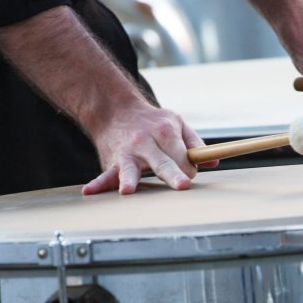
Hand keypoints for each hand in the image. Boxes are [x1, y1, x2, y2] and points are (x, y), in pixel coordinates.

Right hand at [82, 102, 218, 194]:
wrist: (114, 110)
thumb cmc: (151, 121)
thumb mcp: (176, 122)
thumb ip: (195, 142)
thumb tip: (213, 161)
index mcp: (165, 131)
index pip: (182, 155)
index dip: (188, 168)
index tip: (188, 175)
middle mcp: (145, 142)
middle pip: (162, 161)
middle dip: (173, 173)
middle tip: (183, 185)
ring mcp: (127, 153)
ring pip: (130, 169)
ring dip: (129, 179)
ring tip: (128, 190)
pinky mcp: (112, 162)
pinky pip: (105, 175)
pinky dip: (97, 184)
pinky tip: (88, 192)